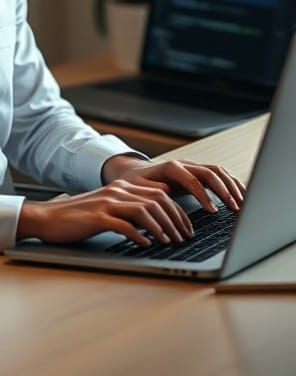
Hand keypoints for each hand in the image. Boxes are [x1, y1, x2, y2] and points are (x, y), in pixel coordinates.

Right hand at [17, 176, 196, 246]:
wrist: (48, 218)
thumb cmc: (79, 217)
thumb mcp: (108, 207)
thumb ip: (129, 207)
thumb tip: (156, 216)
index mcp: (122, 186)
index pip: (160, 193)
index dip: (177, 211)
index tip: (186, 227)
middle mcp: (117, 191)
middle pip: (157, 200)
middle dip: (175, 219)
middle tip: (184, 237)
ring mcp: (107, 203)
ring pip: (145, 210)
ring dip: (162, 227)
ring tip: (170, 242)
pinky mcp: (97, 218)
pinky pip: (124, 225)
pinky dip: (139, 235)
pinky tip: (146, 244)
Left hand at [102, 155, 245, 214]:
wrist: (132, 173)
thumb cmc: (134, 183)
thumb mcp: (138, 189)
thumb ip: (151, 192)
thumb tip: (165, 196)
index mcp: (170, 167)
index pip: (192, 179)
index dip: (204, 195)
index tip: (213, 211)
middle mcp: (184, 164)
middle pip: (211, 172)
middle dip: (225, 190)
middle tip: (235, 208)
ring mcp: (193, 167)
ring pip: (218, 171)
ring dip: (232, 186)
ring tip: (242, 203)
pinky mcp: (198, 173)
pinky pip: (219, 175)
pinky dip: (232, 184)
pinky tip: (241, 196)